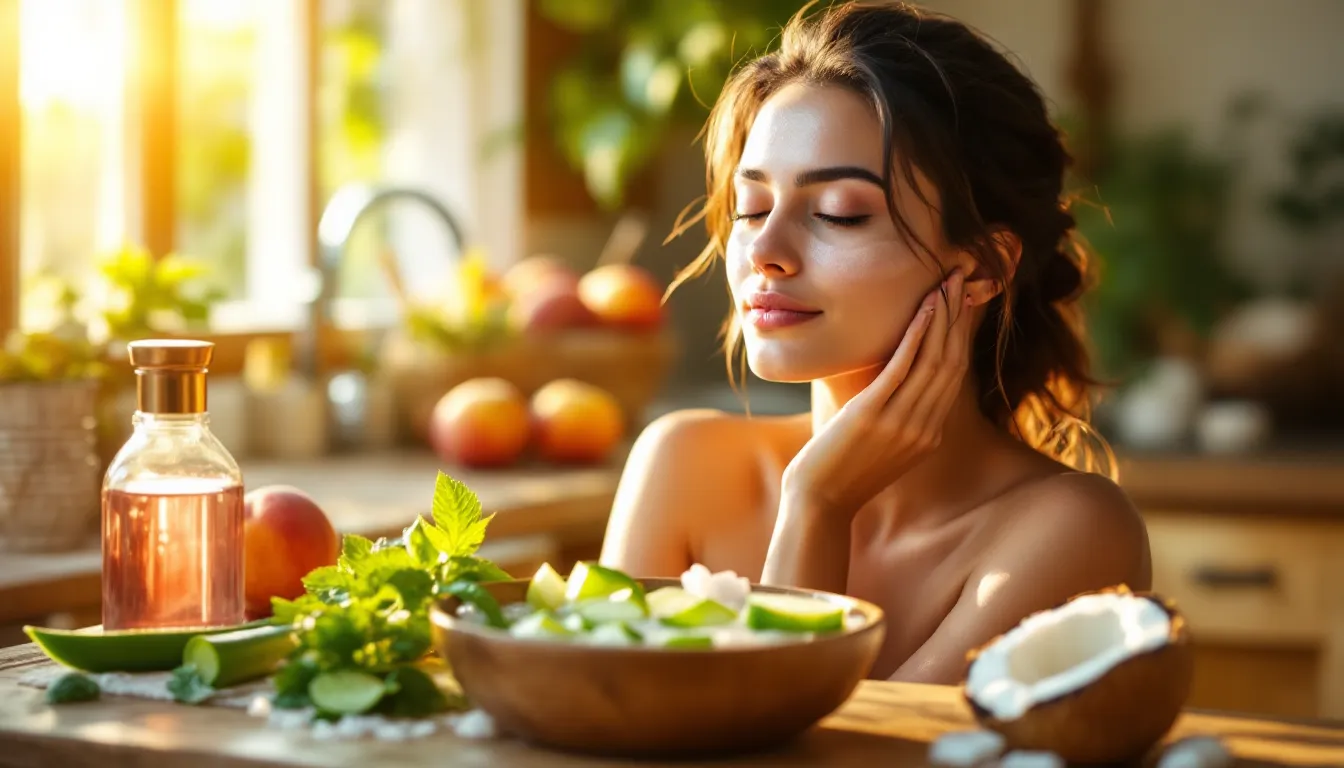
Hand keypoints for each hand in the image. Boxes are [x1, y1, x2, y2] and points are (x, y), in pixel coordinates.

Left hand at [781, 268, 975, 518]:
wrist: (819, 504)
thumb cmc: (840, 472)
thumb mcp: (880, 444)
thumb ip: (896, 417)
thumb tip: (894, 386)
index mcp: (929, 434)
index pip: (954, 375)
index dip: (962, 334)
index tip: (964, 300)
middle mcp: (924, 427)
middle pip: (952, 361)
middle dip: (958, 316)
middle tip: (963, 278)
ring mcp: (902, 423)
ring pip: (933, 360)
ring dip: (942, 317)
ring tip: (947, 281)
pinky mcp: (873, 415)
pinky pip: (903, 368)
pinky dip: (916, 335)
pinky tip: (923, 308)